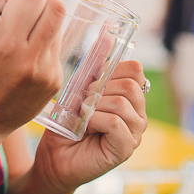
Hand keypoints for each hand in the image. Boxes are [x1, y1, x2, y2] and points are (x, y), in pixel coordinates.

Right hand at [0, 0, 66, 159]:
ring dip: (44, 23)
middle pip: (56, 6)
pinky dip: (44, 46)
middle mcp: (29, 58)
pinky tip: (27, 60)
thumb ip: (0, 4)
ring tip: (24, 37)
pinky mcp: (55, 81)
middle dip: (42, 2)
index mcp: (4, 43)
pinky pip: (57, 48)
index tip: (14, 5)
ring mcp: (46, 71)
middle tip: (28, 12)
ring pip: (58, 25)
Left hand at [29, 60, 147, 193]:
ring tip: (83, 116)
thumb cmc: (65, 125)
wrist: (54, 158)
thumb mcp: (78, 90)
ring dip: (94, 106)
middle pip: (130, 83)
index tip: (90, 83)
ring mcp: (135, 133)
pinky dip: (95, 120)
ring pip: (121, 101)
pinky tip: (85, 128)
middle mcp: (138, 115)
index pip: (135, 69)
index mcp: (131, 98)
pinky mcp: (126, 148)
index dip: (110, 70)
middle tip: (83, 103)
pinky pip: (115, 122)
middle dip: (99, 88)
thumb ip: (94, 67)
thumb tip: (106, 35)